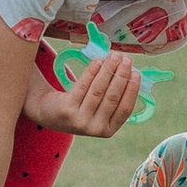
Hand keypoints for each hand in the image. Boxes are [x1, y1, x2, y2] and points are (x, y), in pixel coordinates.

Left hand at [22, 49, 143, 136]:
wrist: (49, 113)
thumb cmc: (81, 106)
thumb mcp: (99, 109)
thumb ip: (114, 97)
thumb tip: (130, 72)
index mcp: (108, 130)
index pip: (125, 110)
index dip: (132, 91)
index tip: (137, 73)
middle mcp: (94, 129)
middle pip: (112, 98)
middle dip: (121, 76)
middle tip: (127, 59)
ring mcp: (79, 121)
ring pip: (98, 91)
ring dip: (108, 70)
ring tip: (114, 56)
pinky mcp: (66, 110)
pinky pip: (82, 86)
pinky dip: (92, 71)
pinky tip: (98, 60)